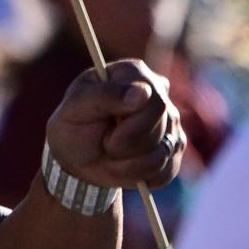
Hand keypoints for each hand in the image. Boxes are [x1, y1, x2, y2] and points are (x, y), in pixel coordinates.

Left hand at [42, 60, 184, 197]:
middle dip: (124, 145)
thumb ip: (105, 95)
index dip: (129, 124)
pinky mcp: (174, 150)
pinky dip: (138, 175)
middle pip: (159, 128)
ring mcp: (171, 122)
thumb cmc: (74, 126)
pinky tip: (124, 165)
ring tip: (112, 153)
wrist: (78, 158)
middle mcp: (159, 94)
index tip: (105, 126)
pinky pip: (166, 171)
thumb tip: (143, 92)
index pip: (154, 100)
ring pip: (161, 154)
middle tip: (105, 141)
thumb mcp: (75, 108)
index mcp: (134, 73)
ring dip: (127, 163)